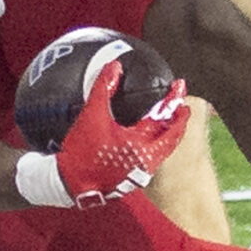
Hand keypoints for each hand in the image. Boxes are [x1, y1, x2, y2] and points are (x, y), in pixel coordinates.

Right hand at [53, 60, 190, 210]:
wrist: (69, 184)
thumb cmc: (81, 153)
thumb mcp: (92, 114)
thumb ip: (104, 87)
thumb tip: (114, 67)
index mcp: (141, 145)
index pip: (166, 119)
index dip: (175, 100)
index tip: (180, 87)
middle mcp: (147, 162)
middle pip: (172, 138)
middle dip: (178, 119)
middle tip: (180, 106)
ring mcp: (141, 173)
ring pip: (163, 150)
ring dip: (168, 133)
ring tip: (166, 119)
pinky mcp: (132, 180)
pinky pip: (153, 158)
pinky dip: (156, 144)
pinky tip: (147, 139)